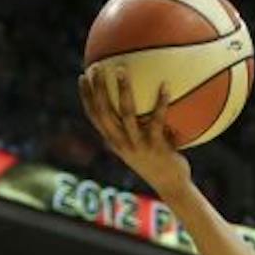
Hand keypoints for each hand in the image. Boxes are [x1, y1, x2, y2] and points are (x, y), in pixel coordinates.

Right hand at [78, 69, 192, 199]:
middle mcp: (122, 144)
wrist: (172, 187)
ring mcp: (138, 146)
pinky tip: (165, 85)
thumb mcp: (142, 144)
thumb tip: (144, 96)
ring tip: (121, 69)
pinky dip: (161, 102)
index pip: (94, 117)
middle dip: (97, 89)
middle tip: (97, 67)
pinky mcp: (156, 147)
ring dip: (122, 90)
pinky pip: (157, 120)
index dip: (86, 97)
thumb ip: (137, 126)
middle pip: (103, 113)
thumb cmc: (159, 161)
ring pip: (126, 114)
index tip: (83, 77)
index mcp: (115, 142)